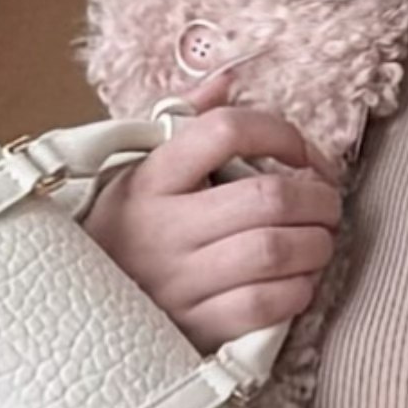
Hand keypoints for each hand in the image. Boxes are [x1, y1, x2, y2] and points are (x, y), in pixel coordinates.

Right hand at [87, 72, 333, 352]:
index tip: (302, 151)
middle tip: (329, 202)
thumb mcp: (137, 171)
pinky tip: (300, 282)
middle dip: (317, 197)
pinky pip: (264, 306)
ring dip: (316, 244)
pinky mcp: (195, 330)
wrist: (78, 313)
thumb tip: (229, 77)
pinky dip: (299, 291)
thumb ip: (183, 122)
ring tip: (321, 241)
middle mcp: (164, 229)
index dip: (279, 133)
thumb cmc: (125, 233)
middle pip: (267, 198)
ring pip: (273, 251)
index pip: (224, 132)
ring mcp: (179, 282)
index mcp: (151, 178)